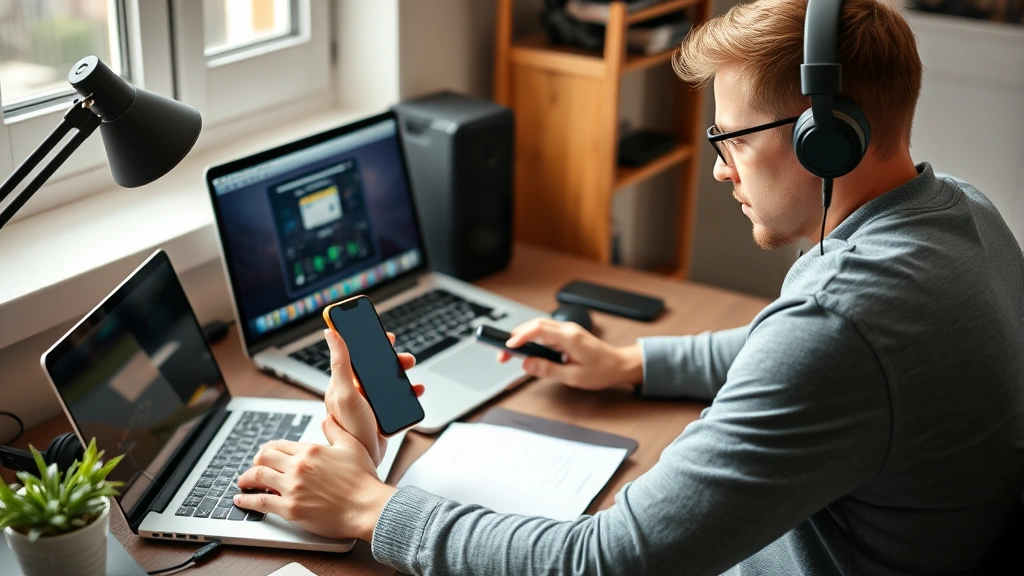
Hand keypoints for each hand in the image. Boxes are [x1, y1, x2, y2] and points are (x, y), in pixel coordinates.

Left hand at [233, 417, 395, 540]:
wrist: (367, 507)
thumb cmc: (363, 480)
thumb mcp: (352, 446)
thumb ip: (336, 430)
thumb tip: (326, 419)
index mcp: (310, 450)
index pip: (279, 445)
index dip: (269, 450)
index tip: (266, 455)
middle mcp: (298, 466)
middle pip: (263, 458)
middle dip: (255, 462)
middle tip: (253, 468)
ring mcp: (292, 488)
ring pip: (257, 477)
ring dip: (246, 478)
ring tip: (243, 482)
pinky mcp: (290, 509)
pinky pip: (260, 501)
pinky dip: (246, 500)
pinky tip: (241, 500)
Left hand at [321, 329, 423, 465]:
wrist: (365, 462)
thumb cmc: (351, 430)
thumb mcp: (346, 393)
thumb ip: (340, 363)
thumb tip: (330, 333)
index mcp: (342, 384)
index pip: (354, 355)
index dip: (367, 343)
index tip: (382, 335)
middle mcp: (355, 392)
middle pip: (375, 367)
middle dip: (392, 361)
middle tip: (405, 359)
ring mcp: (369, 404)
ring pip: (388, 382)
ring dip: (403, 377)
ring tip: (412, 378)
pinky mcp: (382, 415)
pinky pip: (397, 398)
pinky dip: (408, 394)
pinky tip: (415, 393)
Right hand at [497, 318, 642, 390]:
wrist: (619, 365)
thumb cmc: (602, 370)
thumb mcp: (574, 377)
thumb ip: (548, 370)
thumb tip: (527, 364)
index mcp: (570, 337)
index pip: (539, 329)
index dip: (521, 336)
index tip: (507, 346)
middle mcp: (567, 329)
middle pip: (534, 324)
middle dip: (515, 337)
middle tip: (502, 354)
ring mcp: (567, 330)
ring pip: (538, 326)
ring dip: (522, 337)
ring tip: (509, 353)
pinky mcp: (566, 334)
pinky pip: (544, 332)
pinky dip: (531, 339)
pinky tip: (525, 350)